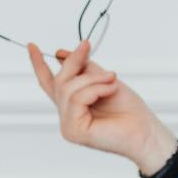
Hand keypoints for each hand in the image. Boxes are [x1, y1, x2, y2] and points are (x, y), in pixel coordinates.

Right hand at [28, 40, 177, 175]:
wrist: (145, 130)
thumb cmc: (129, 110)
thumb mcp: (104, 79)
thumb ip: (83, 68)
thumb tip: (61, 54)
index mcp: (73, 104)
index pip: (50, 83)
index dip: (39, 64)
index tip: (31, 46)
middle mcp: (67, 115)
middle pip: (59, 81)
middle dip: (73, 61)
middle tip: (87, 46)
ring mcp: (68, 125)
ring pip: (68, 88)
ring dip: (93, 78)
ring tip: (112, 79)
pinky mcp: (73, 131)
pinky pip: (77, 99)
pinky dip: (96, 90)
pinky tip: (110, 90)